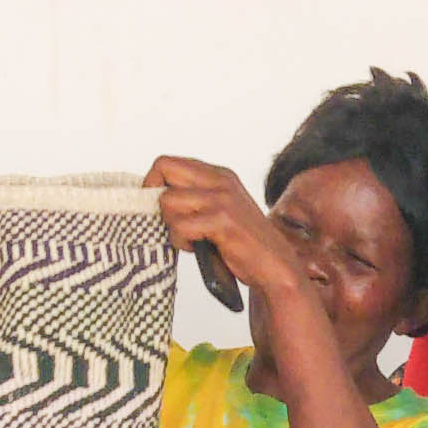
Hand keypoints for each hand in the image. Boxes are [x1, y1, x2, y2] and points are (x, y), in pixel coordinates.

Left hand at [142, 158, 300, 312]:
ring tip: (189, 238)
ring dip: (170, 225)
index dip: (153, 184)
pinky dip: (181, 242)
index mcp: (219, 175)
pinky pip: (180, 226)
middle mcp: (220, 180)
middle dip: (154, 199)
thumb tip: (152, 196)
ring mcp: (222, 199)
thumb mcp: (220, 209)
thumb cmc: (243, 243)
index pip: (167, 163)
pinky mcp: (222, 220)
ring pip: (167, 201)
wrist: (275, 265)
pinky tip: (196, 247)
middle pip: (162, 168)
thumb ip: (195, 196)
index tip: (159, 207)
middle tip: (168, 221)